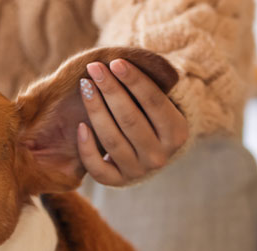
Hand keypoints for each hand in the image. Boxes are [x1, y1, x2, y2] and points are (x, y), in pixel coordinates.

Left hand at [77, 59, 187, 185]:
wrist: (146, 154)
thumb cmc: (149, 118)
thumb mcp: (157, 104)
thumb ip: (145, 87)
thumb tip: (121, 62)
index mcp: (176, 134)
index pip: (155, 103)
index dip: (134, 81)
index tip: (115, 62)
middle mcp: (159, 156)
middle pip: (130, 119)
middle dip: (111, 90)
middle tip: (95, 68)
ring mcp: (137, 171)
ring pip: (112, 140)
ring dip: (96, 110)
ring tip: (85, 86)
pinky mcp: (116, 181)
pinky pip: (97, 167)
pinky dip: (87, 147)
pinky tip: (80, 125)